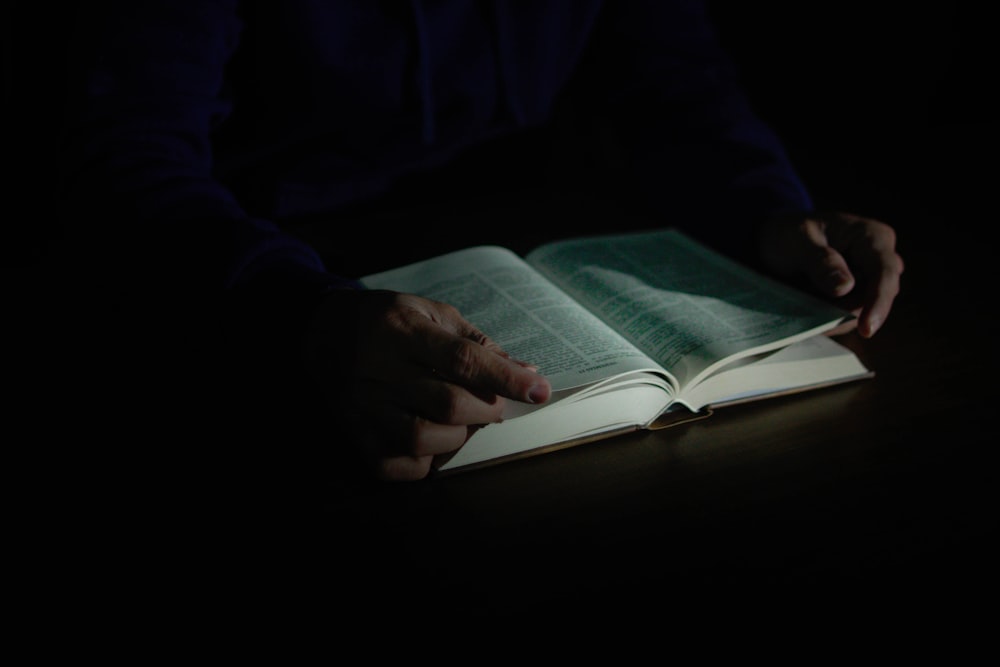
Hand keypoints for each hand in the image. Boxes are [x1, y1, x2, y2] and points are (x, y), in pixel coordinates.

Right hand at [304, 289, 551, 480]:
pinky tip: (432, 443)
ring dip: (457, 437)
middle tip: (492, 405)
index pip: (463, 359)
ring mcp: (364, 406)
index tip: (539, 391)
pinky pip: (396, 465)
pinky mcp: (355, 434)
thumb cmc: (388, 321)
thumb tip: (526, 373)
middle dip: (486, 409)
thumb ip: (477, 343)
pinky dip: (424, 462)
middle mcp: (380, 369)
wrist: (322, 332)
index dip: (505, 378)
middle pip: (448, 403)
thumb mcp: (431, 313)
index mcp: (403, 330)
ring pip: (422, 438)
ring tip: (461, 423)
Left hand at [757, 211, 903, 337]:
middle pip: (875, 299)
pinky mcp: (856, 299)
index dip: (878, 302)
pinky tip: (805, 307)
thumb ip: (820, 261)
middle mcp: (879, 261)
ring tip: (801, 298)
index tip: (866, 329)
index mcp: (872, 237)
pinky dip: (825, 319)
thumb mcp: (797, 241)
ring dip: (830, 315)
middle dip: (842, 312)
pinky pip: (846, 318)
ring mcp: (869, 282)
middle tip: (805, 305)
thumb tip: (846, 287)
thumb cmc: (789, 233)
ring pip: (859, 313)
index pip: (885, 272)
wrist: (776, 242)